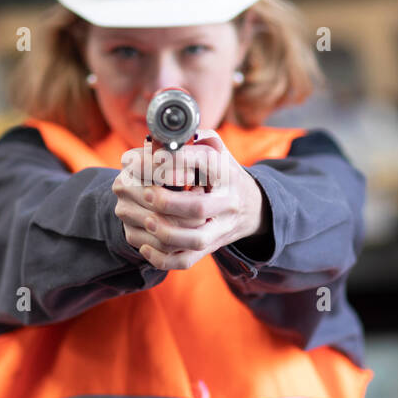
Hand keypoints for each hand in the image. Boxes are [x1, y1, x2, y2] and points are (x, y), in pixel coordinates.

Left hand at [111, 129, 265, 270]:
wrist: (252, 207)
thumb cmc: (222, 174)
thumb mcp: (216, 150)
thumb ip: (193, 139)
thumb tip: (159, 138)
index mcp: (225, 172)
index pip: (205, 163)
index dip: (178, 161)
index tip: (154, 157)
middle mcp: (226, 202)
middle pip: (199, 208)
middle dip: (168, 202)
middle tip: (146, 193)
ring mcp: (220, 228)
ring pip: (196, 239)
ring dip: (167, 232)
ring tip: (146, 220)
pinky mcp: (210, 247)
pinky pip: (188, 260)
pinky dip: (165, 259)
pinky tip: (145, 248)